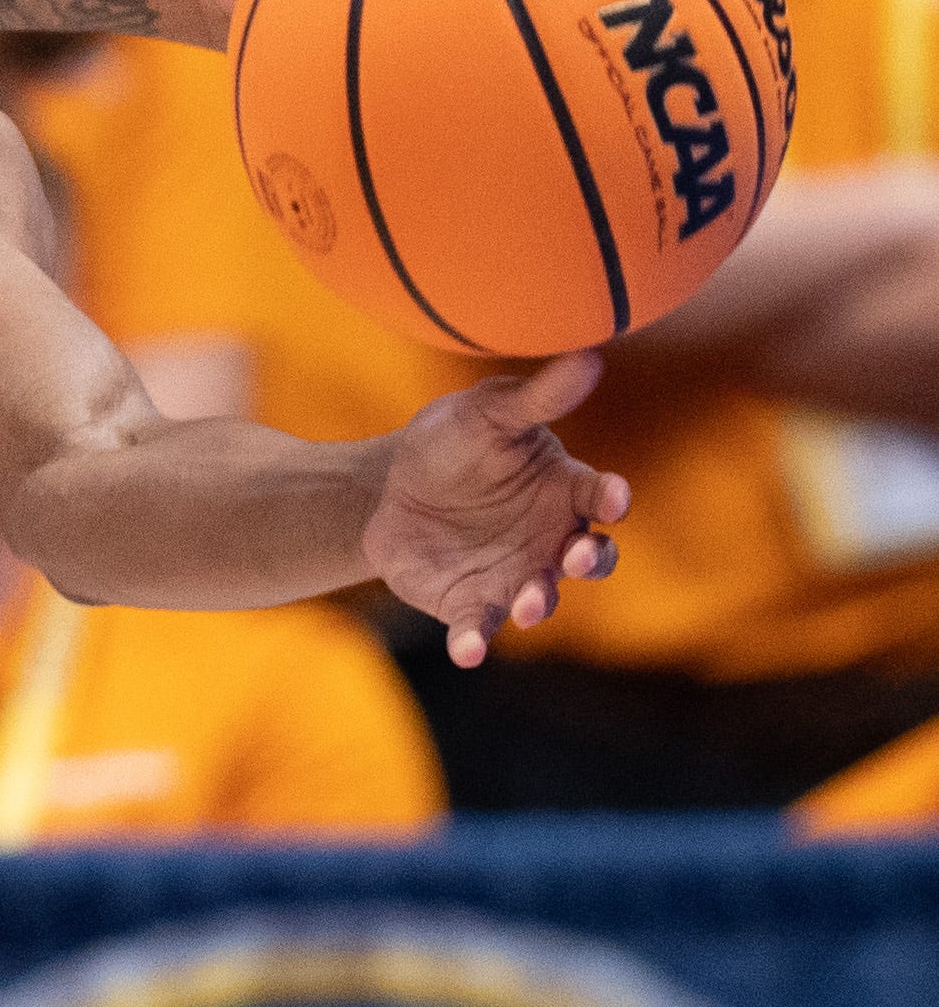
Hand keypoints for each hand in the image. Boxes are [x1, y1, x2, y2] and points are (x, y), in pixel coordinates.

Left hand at [364, 352, 629, 667]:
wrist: (390, 487)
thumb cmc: (453, 441)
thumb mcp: (485, 412)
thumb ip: (534, 397)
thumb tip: (588, 357)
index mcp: (565, 490)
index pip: (602, 496)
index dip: (612, 497)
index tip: (616, 494)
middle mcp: (552, 541)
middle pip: (588, 558)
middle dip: (588, 559)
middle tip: (575, 555)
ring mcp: (517, 576)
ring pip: (542, 598)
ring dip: (540, 604)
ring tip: (529, 605)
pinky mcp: (473, 603)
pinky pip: (480, 627)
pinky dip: (476, 641)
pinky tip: (467, 650)